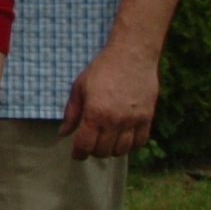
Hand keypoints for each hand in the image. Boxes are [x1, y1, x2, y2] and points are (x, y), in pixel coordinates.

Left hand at [62, 39, 157, 158]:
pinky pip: (140, 142)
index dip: (78, 154)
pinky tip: (123, 140)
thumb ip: (71, 113)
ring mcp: (133, 120)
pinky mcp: (147, 117)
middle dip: (93, 152)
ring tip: (106, 144)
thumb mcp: (79, 88)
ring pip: (122, 150)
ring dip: (111, 151)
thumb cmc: (102, 69)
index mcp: (95, 113)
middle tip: (90, 146)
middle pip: (103, 151)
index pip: (85, 145)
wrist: (131, 55)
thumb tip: (63, 133)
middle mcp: (115, 120)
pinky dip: (130, 146)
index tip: (76, 155)